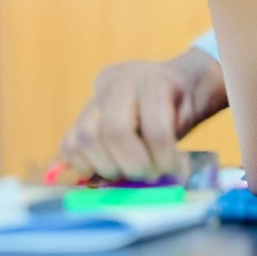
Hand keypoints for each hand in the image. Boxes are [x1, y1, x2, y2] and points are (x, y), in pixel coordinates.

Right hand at [60, 48, 226, 180]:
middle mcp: (120, 84)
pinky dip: (84, 164)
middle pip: (114, 132)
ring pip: (85, 139)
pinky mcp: (79, 114)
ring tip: (128, 170)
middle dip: (133, 165)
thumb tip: (155, 174)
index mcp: (154, 82)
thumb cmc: (179, 103)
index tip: (172, 169)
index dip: (163, 157)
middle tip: (148, 174)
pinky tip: (108, 166)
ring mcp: (95, 98)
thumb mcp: (187, 114)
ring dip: (107, 167)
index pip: (154, 128)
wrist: (167, 80)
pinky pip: (69, 145)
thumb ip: (172, 138)